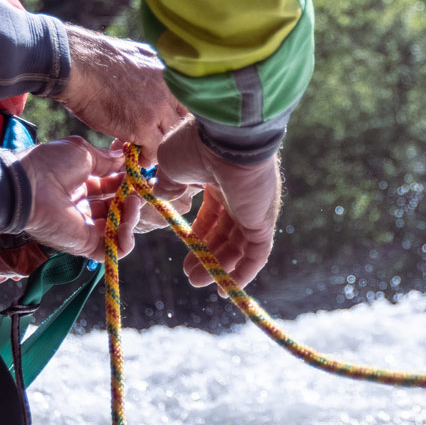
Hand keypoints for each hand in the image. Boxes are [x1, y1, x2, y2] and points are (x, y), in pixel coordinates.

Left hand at [13, 137, 142, 260]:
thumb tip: (125, 158)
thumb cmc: (50, 164)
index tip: (140, 174)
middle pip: (116, 209)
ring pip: (118, 229)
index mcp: (80, 184)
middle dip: (132, 199)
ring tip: (133, 202)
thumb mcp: (83, 153)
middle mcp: (83, 206)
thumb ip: (106, 159)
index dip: (126, 182)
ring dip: (131, 217)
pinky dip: (125, 239)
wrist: (28, 185)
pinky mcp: (85, 245)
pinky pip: (112, 249)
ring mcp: (84, 227)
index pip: (110, 187)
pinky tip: (126, 222)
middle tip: (142, 190)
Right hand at [59, 27, 187, 150]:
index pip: (184, 99)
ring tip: (148, 153)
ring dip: (161, 146)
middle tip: (158, 141)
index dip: (174, 114)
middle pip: (183, 119)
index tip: (164, 124)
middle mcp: (167, 87)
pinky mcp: (143, 125)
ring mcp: (157, 106)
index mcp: (165, 69)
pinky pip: (156, 149)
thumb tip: (147, 73)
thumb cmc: (91, 57)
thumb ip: (146, 67)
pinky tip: (139, 160)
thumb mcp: (131, 52)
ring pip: (172, 135)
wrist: (73, 65)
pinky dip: (148, 158)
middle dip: (172, 132)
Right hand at [151, 120, 281, 288]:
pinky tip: (227, 287)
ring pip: (239, 246)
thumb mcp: (170, 165)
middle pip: (225, 233)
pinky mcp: (264, 220)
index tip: (184, 251)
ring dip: (219, 267)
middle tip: (191, 275)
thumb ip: (167, 185)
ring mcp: (254, 208)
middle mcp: (240, 194)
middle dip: (207, 255)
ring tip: (197, 282)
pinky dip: (244, 272)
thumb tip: (161, 196)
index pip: (213, 213)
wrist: (226, 137)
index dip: (199, 235)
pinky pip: (257, 253)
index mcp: (220, 178)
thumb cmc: (196, 144)